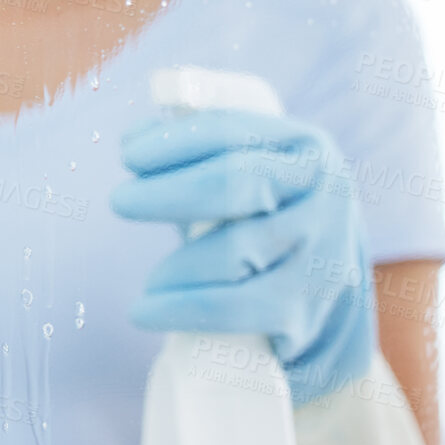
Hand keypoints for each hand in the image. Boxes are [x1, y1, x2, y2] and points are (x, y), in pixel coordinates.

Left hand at [110, 107, 374, 403]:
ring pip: (236, 251)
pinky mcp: (307, 306)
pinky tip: (144, 311)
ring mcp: (321, 251)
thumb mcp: (250, 167)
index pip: (231, 132)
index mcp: (303, 145)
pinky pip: (237, 308)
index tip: (128, 154)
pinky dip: (182, 309)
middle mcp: (323, 192)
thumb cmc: (266, 212)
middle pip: (235, 184)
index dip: (175, 141)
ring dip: (176, 264)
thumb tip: (132, 138)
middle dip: (168, 192)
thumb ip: (196, 149)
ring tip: (147, 278)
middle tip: (119, 201)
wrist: (325, 286)